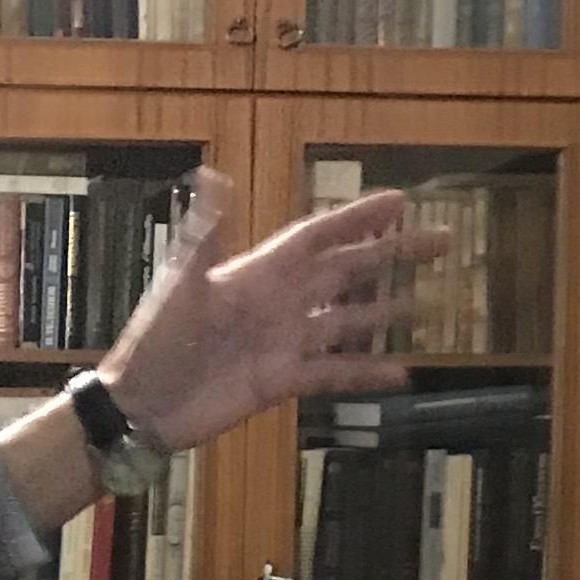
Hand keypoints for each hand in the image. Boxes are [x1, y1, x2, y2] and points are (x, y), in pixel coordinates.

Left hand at [92, 171, 446, 454]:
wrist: (140, 405)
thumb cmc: (156, 340)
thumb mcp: (181, 283)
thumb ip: (206, 234)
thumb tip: (211, 174)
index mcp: (259, 273)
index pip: (318, 236)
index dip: (357, 218)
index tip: (399, 200)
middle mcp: (279, 303)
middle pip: (345, 272)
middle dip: (390, 255)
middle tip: (439, 240)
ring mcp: (283, 342)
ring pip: (347, 322)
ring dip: (386, 312)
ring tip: (429, 304)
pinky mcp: (281, 381)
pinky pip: (333, 373)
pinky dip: (365, 373)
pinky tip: (401, 373)